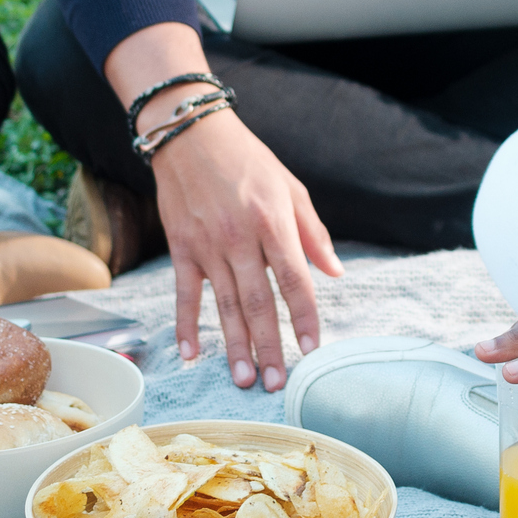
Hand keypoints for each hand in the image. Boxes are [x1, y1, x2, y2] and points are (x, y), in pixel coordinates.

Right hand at [150, 107, 344, 389]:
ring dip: (234, 345)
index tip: (311, 348)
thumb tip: (336, 273)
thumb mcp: (290, 187)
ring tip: (244, 379)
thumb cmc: (248, 160)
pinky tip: (191, 354)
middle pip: (257, 301)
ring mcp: (207, 245)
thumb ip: (312, 232)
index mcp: (273, 221)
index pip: (294, 279)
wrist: (190, 134)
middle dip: (268, 345)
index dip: (304, 316)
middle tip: (275, 383)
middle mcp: (239, 237)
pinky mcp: (181, 247)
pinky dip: (187, 325)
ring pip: (223, 305)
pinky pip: (185, 294)